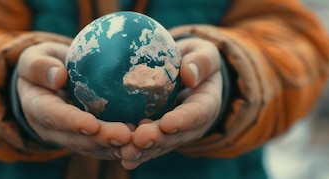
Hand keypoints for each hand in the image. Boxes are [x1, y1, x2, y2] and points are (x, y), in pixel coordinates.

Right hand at [16, 42, 131, 159]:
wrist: (48, 81)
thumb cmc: (42, 64)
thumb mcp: (33, 57)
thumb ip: (39, 66)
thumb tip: (58, 76)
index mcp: (36, 107)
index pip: (53, 116)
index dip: (72, 122)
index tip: (92, 124)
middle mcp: (52, 129)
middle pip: (77, 138)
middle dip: (100, 140)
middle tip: (125, 136)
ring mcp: (69, 136)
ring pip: (93, 146)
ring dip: (115, 146)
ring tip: (138, 140)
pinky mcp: (86, 138)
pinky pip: (104, 144)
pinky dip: (123, 143)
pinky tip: (144, 138)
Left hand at [119, 38, 222, 168]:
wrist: (188, 74)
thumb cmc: (196, 59)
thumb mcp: (205, 53)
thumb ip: (202, 61)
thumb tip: (189, 74)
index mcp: (206, 104)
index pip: (197, 113)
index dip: (183, 120)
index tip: (168, 123)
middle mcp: (193, 125)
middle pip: (176, 136)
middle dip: (158, 140)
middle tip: (140, 140)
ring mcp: (175, 134)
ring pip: (160, 146)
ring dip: (143, 151)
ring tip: (126, 152)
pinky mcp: (160, 136)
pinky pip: (148, 146)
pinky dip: (136, 152)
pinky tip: (121, 157)